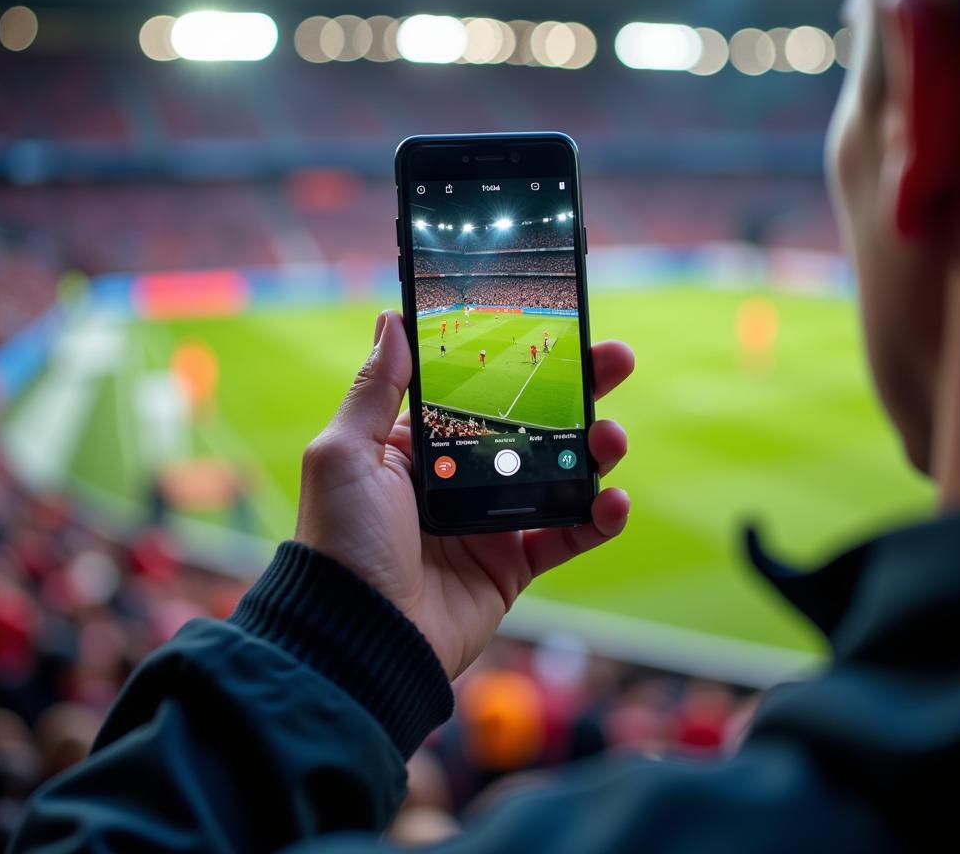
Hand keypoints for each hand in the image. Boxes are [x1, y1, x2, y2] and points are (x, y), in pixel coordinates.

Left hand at [295, 310, 633, 679]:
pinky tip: (614, 502)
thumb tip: (393, 319)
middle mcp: (459, 477)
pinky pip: (566, 536)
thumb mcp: (346, 453)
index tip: (559, 329)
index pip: (481, 389)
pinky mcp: (511, 566)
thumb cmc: (342, 541)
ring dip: (594, 451)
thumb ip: (378, 388)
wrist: (358, 639)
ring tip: (612, 438)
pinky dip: (597, 519)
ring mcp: (489, 521)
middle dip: (578, 391)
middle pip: (531, 423)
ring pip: (558, 474)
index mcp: (421, 445)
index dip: (521, 360)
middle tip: (617, 359)